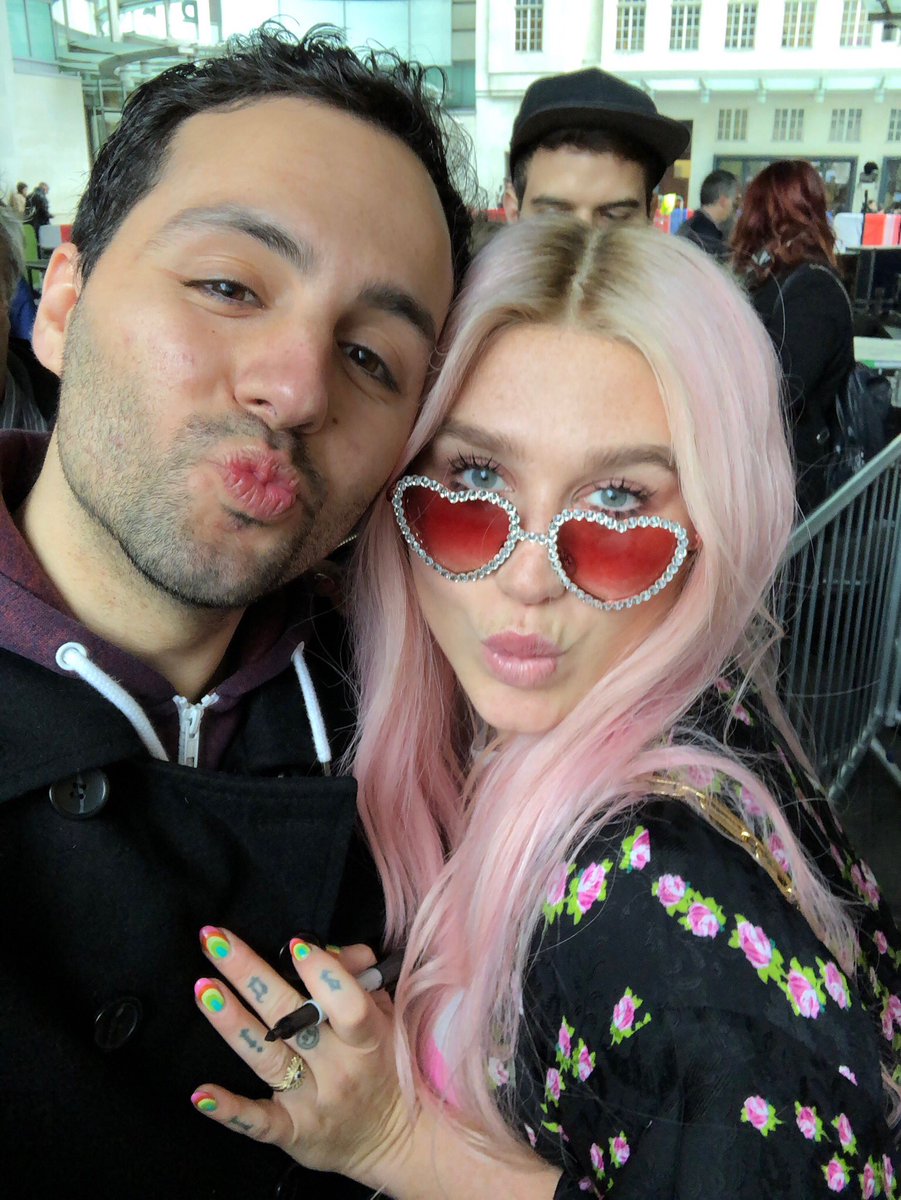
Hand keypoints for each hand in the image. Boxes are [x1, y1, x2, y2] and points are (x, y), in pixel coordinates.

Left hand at [190, 927, 411, 1188]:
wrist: (392, 1140)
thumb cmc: (384, 1064)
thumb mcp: (385, 1017)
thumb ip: (357, 978)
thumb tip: (320, 948)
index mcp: (368, 1039)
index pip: (347, 1005)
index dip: (323, 974)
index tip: (295, 945)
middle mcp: (338, 1070)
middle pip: (290, 1016)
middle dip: (251, 973)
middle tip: (215, 938)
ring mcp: (311, 1102)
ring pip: (267, 1057)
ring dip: (232, 1022)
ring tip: (204, 988)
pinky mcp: (290, 1131)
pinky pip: (257, 1121)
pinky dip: (229, 1109)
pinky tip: (200, 1094)